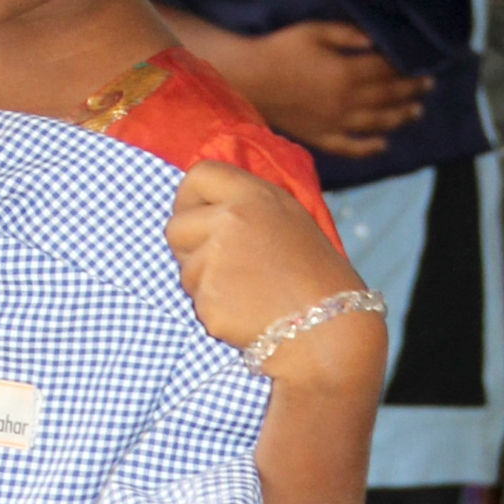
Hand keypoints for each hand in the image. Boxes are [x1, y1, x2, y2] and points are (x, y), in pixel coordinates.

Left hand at [167, 161, 375, 383]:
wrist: (329, 328)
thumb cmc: (316, 274)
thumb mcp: (289, 219)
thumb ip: (247, 205)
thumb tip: (208, 204)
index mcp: (253, 196)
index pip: (199, 175)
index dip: (189, 198)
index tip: (196, 216)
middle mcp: (229, 222)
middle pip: (175, 227)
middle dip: (187, 247)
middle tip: (217, 263)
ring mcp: (215, 262)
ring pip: (185, 270)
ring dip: (205, 283)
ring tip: (247, 292)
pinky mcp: (208, 300)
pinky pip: (197, 303)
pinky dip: (216, 311)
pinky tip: (247, 313)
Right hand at [229, 20, 429, 157]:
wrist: (249, 78)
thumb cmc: (281, 49)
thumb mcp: (316, 31)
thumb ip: (348, 35)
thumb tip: (377, 41)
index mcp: (346, 72)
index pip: (386, 71)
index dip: (407, 68)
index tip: (424, 64)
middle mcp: (346, 101)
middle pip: (387, 96)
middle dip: (411, 90)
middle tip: (429, 85)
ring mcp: (334, 122)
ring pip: (376, 123)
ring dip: (400, 117)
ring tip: (416, 112)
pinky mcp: (320, 136)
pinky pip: (350, 147)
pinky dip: (369, 148)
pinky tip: (383, 145)